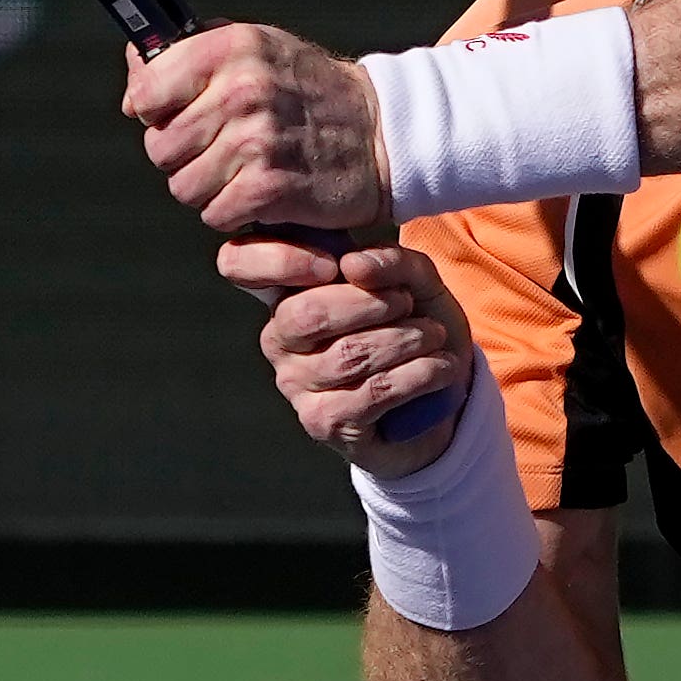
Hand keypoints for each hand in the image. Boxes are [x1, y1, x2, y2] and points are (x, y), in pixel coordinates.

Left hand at [123, 22, 389, 233]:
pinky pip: (215, 214)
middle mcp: (242, 90)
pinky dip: (235, 212)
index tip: (183, 114)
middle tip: (224, 148)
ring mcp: (255, 141)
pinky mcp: (268, 188)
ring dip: (210, 188)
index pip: (147, 90)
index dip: (157, 110)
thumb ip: (190, 55)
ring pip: (183, 186)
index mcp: (233, 48)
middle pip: (160, 146)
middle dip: (184, 156)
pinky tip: (264, 191)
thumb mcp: (258, 48)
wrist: (383, 133)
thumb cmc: (310, 91)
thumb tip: (132, 85)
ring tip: (246, 170)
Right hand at [219, 238, 467, 478]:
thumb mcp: (414, 283)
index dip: (278, 258)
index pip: (240, 263)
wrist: (438, 398)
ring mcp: (297, 385)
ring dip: (406, 340)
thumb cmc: (415, 328)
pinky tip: (440, 367)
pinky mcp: (324, 422)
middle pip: (308, 313)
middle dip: (371, 303)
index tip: (336, 264)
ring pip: (349, 355)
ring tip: (433, 335)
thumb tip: (354, 263)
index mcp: (288, 292)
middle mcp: (279, 339)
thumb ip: (390, 263)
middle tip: (407, 303)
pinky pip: (373, 392)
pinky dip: (418, 374)